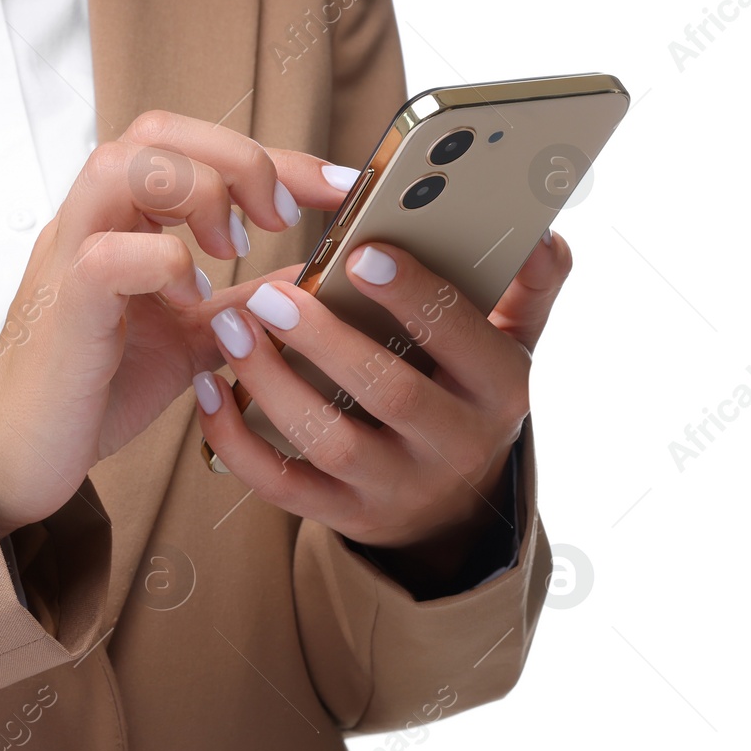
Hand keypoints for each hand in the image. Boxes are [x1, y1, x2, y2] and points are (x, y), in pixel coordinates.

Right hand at [0, 110, 357, 536]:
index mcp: (119, 219)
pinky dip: (163, 264)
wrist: (24, 453)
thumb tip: (316, 280)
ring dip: (197, 192)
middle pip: (155, 131)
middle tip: (284, 216)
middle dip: (238, 158)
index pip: (190, 145)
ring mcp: (68, 258)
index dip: (272, 154)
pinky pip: (108, 254)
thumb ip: (244, 304)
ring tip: (233, 249)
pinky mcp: (64, 308)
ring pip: (122, 165)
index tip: (338, 188)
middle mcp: (89, 223)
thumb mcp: (192, 337)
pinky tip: (189, 300)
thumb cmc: (96, 391)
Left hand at [193, 228, 571, 567]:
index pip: (464, 340)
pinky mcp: (343, 517)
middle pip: (390, 393)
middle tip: (271, 293)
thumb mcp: (510, 347)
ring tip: (233, 328)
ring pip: (329, 441)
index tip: (360, 253)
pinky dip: (236, 440)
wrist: (451, 507)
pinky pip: (281, 485)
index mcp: (498, 391)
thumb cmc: (466, 397)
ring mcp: (396, 488)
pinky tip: (209, 389)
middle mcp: (453, 445)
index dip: (415, 297)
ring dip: (273, 383)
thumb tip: (541, 233)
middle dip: (326, 341)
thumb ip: (527, 289)